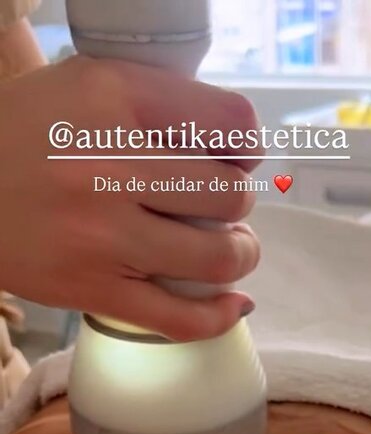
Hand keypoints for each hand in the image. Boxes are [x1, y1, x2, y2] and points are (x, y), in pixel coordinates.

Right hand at [0, 58, 260, 340]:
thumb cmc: (30, 134)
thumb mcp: (87, 84)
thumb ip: (158, 102)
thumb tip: (240, 148)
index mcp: (115, 100)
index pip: (232, 127)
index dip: (247, 146)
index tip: (235, 158)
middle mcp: (110, 167)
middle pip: (230, 195)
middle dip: (238, 203)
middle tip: (221, 206)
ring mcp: (102, 235)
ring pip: (217, 257)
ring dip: (239, 256)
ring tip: (231, 250)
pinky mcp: (92, 289)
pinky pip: (180, 318)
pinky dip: (218, 316)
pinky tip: (230, 305)